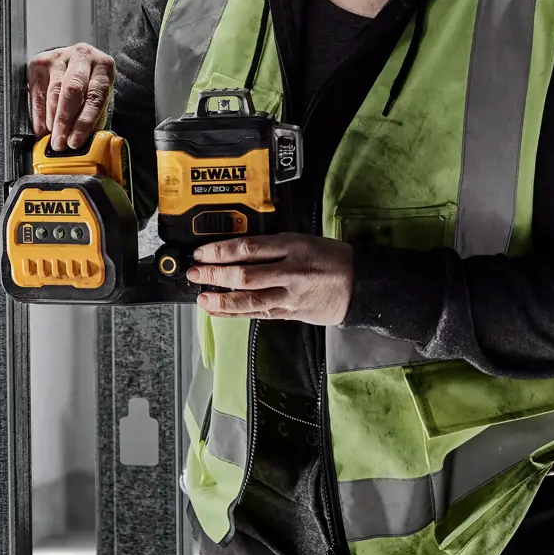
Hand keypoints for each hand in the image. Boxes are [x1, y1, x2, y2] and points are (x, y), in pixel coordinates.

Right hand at [27, 43, 114, 150]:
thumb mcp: (99, 99)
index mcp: (103, 66)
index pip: (95, 95)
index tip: (75, 141)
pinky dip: (39, 115)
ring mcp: (59, 57)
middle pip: (72, 90)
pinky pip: (37, 93)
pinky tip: (41, 130)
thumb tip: (84, 144)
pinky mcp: (40, 62)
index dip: (84, 121)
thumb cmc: (90, 85)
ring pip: (53, 92)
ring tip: (52, 139)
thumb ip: (94, 119)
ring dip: (51, 120)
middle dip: (64, 121)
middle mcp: (82, 56)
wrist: (75, 63)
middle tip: (60, 143)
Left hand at [189, 234, 354, 325]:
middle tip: (195, 273)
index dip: (221, 251)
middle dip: (215, 275)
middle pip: (245, 274)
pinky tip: (218, 311)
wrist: (358, 283)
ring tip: (202, 297)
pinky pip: (258, 314)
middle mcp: (290, 271)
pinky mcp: (290, 312)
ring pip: (250, 300)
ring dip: (222, 300)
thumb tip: (235, 250)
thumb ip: (272, 246)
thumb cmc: (330, 257)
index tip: (202, 252)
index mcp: (292, 246)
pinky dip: (235, 314)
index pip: (249, 247)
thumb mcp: (302, 240)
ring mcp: (290, 295)